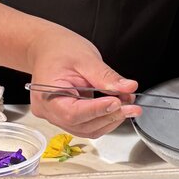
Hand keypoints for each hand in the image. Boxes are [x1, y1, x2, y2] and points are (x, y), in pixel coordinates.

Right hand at [26, 27, 140, 137]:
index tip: (118, 102)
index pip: (73, 112)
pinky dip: (103, 119)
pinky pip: (86, 125)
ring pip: (86, 129)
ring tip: (127, 105)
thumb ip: (106, 76)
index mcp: (47, 94)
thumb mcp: (86, 58)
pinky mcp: (65, 117)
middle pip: (81, 124)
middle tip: (131, 105)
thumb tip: (127, 88)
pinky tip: (116, 108)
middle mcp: (48, 110)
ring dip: (109, 120)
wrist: (47, 48)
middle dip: (109, 116)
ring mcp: (56, 116)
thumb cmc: (59, 50)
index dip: (97, 110)